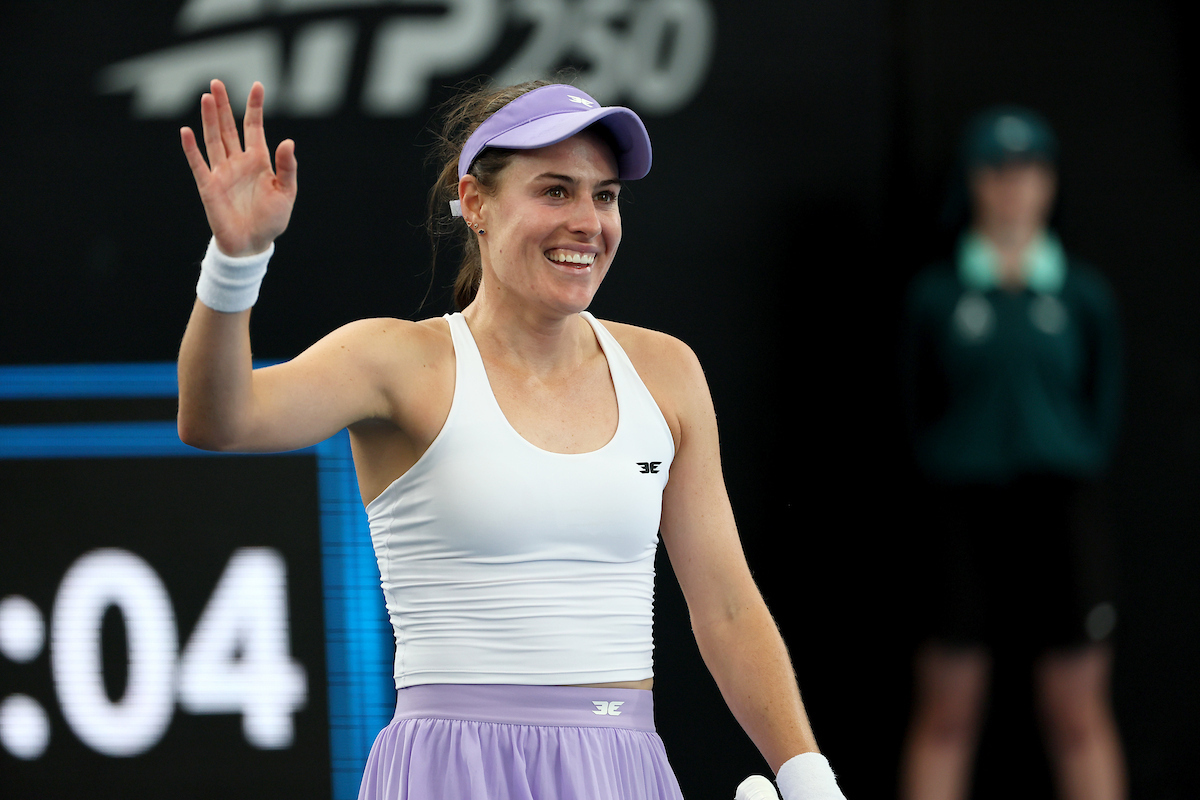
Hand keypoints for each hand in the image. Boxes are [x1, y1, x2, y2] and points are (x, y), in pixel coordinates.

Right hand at [180, 79, 296, 256]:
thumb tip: (288, 142)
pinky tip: (186, 131)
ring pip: (214, 139)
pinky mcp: (208, 186)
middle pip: (229, 128)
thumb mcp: (286, 193)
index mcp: (259, 161)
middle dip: (224, 105)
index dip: (255, 107)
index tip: (257, 85)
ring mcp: (222, 172)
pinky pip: (198, 164)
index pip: (254, 127)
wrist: (252, 244)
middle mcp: (238, 162)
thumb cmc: (271, 220)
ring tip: (206, 97)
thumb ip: (286, 168)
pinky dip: (191, 149)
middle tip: (217, 83)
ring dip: (209, 119)